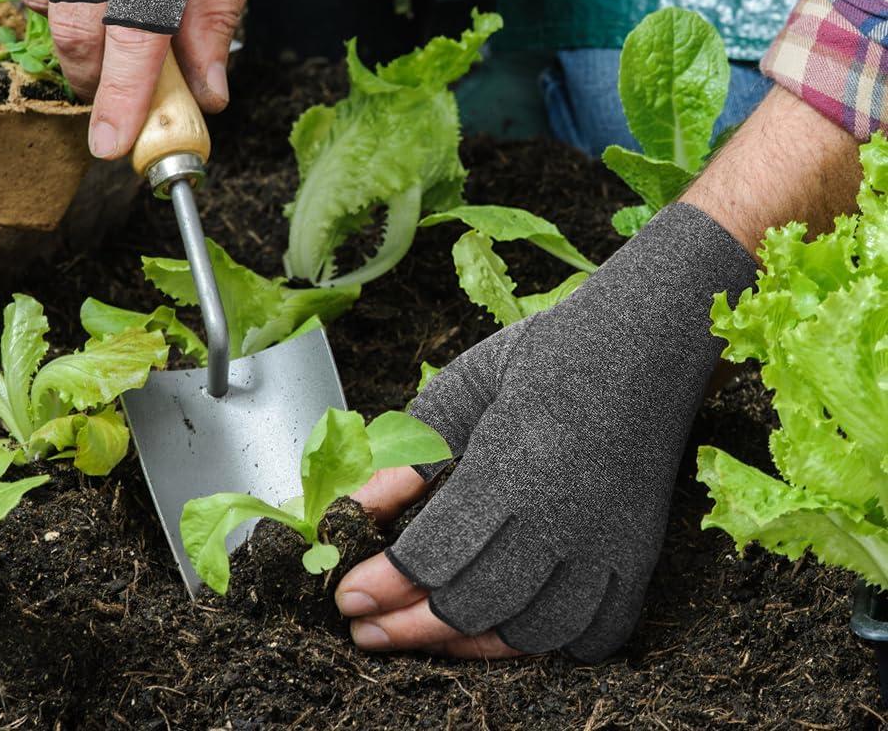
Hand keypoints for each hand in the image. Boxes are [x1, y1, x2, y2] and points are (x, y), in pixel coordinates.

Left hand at [336, 203, 756, 660]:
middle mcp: (564, 517)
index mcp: (512, 466)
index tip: (345, 596)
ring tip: (425, 631)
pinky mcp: (639, 555)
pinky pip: (596, 635)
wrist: (645, 344)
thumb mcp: (466, 386)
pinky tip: (509, 628)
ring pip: (532, 633)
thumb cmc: (546, 356)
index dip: (382, 585)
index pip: (434, 555)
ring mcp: (608, 544)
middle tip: (366, 627)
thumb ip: (411, 452)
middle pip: (475, 606)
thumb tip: (355, 508)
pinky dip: (549, 645)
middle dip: (407, 627)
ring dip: (470, 644)